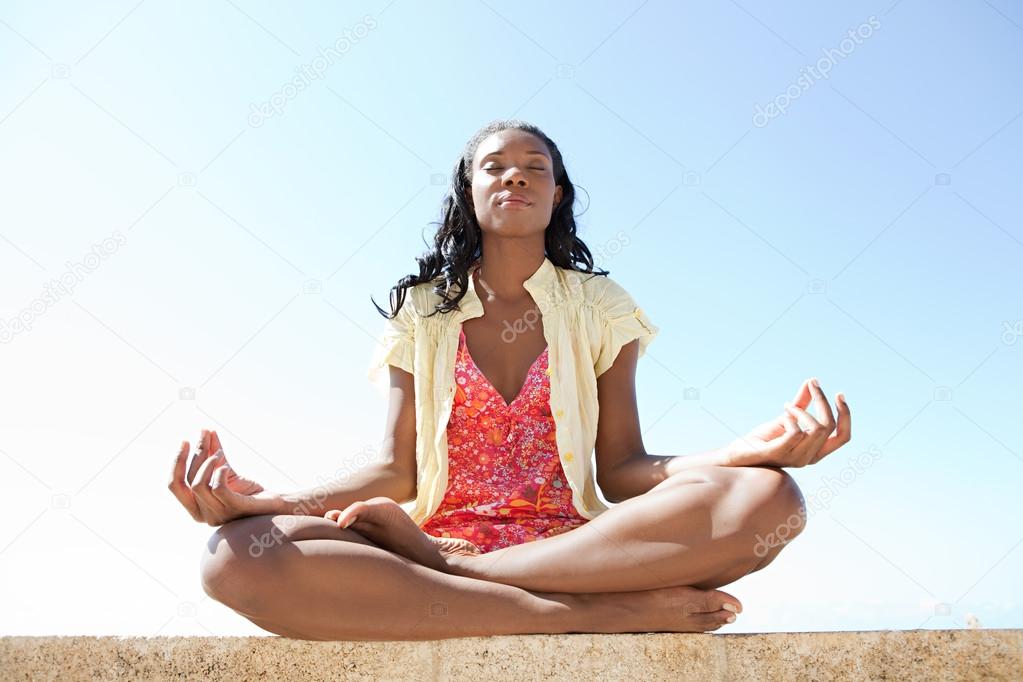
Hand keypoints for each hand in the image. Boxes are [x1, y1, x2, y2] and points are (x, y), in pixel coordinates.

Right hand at [168, 428, 283, 525]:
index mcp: (197, 509)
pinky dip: (219, 473)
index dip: (177, 463)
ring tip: (220, 453)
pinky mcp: (235, 508)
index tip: (185, 441)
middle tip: (205, 436)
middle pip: (188, 481)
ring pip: (199, 485)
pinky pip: (218, 488)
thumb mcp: (226, 472)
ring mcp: (219, 514)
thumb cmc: (249, 491)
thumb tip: (206, 432)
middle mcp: (205, 515)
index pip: (175, 486)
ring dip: (208, 463)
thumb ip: (214, 455)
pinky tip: (227, 467)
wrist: (274, 505)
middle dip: (195, 455)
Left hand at [723, 378, 850, 467]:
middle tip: (812, 385)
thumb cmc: (764, 439)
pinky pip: (796, 432)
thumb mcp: (787, 418)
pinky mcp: (779, 453)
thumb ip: (801, 403)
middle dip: (823, 401)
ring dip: (801, 410)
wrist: (740, 454)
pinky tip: (782, 416)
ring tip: (787, 406)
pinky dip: (790, 418)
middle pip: (830, 427)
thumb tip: (812, 381)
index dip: (845, 415)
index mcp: (816, 451)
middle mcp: (809, 458)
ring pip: (817, 428)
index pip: (843, 436)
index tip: (838, 394)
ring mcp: (795, 458)